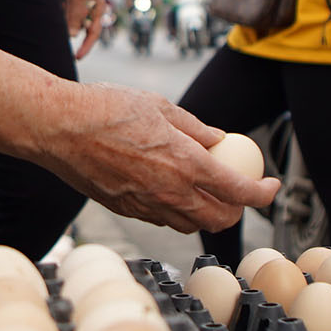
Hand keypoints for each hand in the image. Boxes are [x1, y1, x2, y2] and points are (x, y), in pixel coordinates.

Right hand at [32, 83, 277, 233]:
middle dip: (237, 210)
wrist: (58, 128)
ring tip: (207, 192)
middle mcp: (170, 192)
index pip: (239, 191)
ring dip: (207, 214)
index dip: (263, 193)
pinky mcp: (125, 210)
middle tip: (239, 191)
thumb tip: (219, 140)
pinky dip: (177, 211)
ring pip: (191, 225)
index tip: (272, 185)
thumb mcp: (160, 105)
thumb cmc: (106, 108)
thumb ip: (195, 127)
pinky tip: (172, 191)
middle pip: (220, 219)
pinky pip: (162, 219)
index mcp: (185, 163)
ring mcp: (146, 205)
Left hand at [56, 0, 103, 57]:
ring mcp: (76, 7)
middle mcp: (88, 10)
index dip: (86, 47)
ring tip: (57, 13)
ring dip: (61, 25)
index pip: (93, 33)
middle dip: (70, 37)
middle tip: (60, 49)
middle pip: (80, 31)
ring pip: (68, 25)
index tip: (77, 57)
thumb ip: (75, 15)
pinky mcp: (65, 3)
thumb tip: (73, 35)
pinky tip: (54, 8)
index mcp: (97, 8)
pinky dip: (56, 18)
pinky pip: (61, 16)